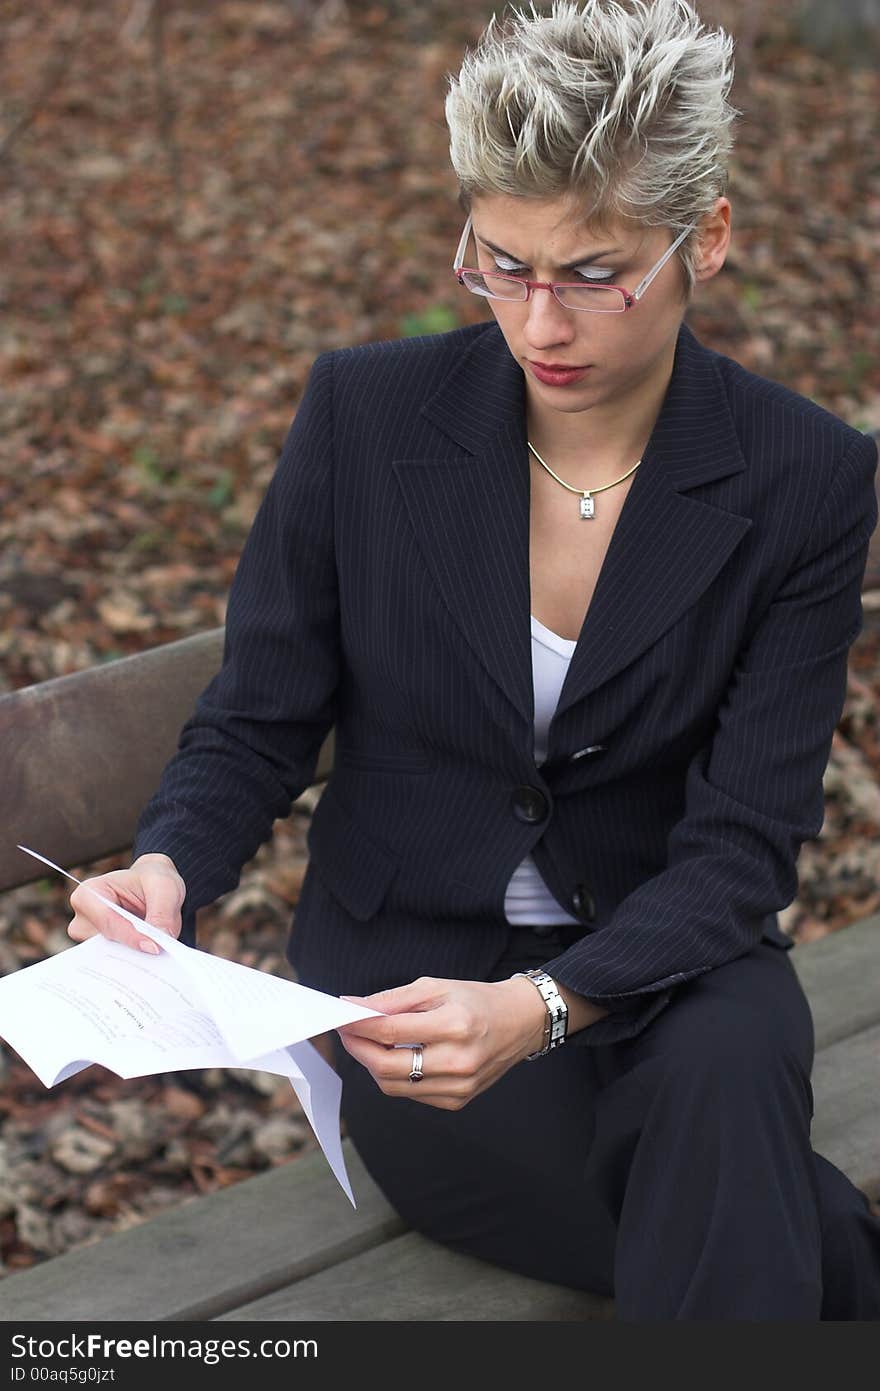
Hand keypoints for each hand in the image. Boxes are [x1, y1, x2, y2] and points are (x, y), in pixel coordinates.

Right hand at [67, 853, 184, 954]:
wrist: (153, 888)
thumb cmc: (153, 880)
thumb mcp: (165, 887)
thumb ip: (162, 914)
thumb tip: (157, 946)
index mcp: (88, 894)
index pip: (108, 922)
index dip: (132, 937)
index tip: (154, 948)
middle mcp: (82, 918)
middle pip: (105, 945)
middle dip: (132, 952)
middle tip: (158, 956)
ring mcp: (88, 939)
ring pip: (110, 958)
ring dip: (133, 959)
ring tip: (157, 958)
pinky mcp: (99, 952)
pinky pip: (115, 964)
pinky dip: (134, 962)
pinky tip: (151, 962)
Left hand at [335, 974, 549, 1109]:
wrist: (518, 1023)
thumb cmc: (476, 1000)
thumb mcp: (435, 987)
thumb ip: (393, 1000)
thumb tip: (354, 1007)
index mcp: (454, 1025)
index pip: (390, 1030)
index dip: (359, 1025)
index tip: (341, 1016)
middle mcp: (458, 1060)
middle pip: (386, 1066)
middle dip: (358, 1049)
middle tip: (348, 1032)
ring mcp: (459, 1086)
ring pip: (394, 1085)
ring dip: (373, 1064)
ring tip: (371, 1043)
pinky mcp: (457, 1101)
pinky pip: (411, 1094)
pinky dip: (396, 1077)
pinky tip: (399, 1057)